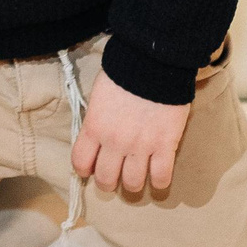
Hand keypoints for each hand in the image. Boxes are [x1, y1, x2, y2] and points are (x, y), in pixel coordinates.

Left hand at [71, 71, 189, 195]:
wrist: (153, 61)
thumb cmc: (124, 71)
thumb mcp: (99, 95)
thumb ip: (97, 119)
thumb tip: (97, 132)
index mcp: (94, 127)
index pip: (81, 162)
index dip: (84, 169)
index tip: (90, 169)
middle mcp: (114, 142)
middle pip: (106, 179)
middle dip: (108, 183)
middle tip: (113, 178)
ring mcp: (141, 146)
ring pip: (133, 183)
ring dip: (132, 185)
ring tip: (135, 179)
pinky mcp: (165, 145)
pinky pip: (161, 176)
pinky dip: (160, 182)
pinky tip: (158, 179)